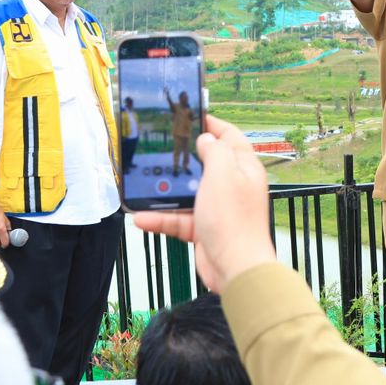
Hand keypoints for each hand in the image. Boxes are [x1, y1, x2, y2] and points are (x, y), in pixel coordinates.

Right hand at [132, 115, 275, 290]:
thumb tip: (206, 139)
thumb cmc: (234, 220)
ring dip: (165, 193)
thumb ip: (214, 151)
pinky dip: (160, 217)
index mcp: (243, 167)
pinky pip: (178, 218)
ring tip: (143, 187)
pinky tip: (142, 217)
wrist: (235, 267)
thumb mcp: (222, 173)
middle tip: (161, 148)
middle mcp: (232, 185)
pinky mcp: (204, 228)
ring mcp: (217, 208)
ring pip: (187, 193)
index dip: (211, 125)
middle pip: (204, 164)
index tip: (191, 117)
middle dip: (182, 158)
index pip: (229, 137)